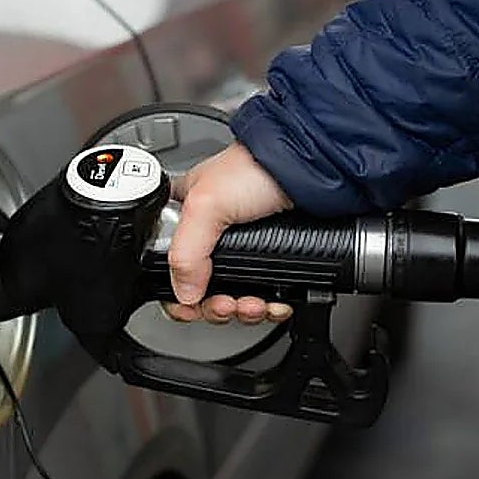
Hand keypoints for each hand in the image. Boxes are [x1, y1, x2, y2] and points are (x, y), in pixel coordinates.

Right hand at [165, 142, 293, 324]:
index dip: (177, 293)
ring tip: (254, 303)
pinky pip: (264, 298)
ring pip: (234, 299)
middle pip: (201, 291)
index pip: (166, 266)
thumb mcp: (206, 204)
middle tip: (228, 304)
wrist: (312, 168)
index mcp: (184, 217)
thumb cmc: (257, 167)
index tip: (190, 306)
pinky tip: (274, 303)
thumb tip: (184, 293)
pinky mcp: (272, 261)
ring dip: (243, 310)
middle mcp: (211, 236)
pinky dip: (269, 308)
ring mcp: (243, 250)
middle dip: (216, 306)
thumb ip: (184, 252)